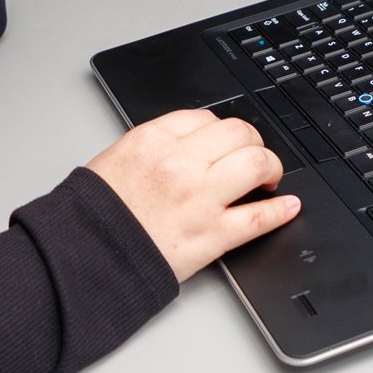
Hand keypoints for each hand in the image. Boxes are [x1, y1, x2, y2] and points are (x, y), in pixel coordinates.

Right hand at [84, 109, 301, 282]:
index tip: (227, 140)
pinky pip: (258, 217)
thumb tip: (189, 141)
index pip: (205, 117)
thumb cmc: (95, 213)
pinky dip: (281, 211)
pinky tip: (288, 206)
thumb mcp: (117, 159)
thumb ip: (155, 146)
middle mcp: (181, 163)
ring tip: (269, 177)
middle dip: (252, 142)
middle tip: (253, 156)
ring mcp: (200, 198)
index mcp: (154, 140)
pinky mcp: (211, 235)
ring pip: (256, 164)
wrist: (84, 255)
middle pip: (239, 133)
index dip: (222, 129)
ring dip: (271, 167)